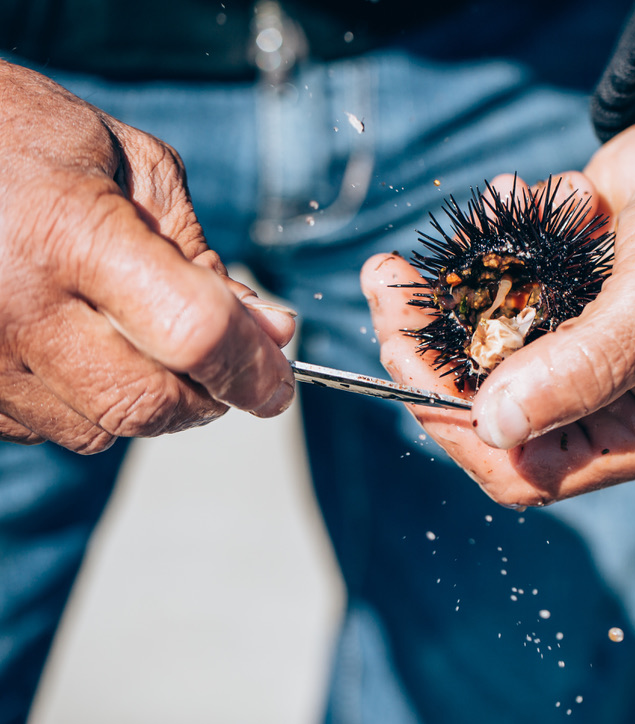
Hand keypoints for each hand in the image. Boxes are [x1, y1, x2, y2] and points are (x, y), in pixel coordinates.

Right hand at [0, 60, 295, 451]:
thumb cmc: (25, 139)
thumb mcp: (136, 168)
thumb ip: (202, 255)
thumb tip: (269, 331)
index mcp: (71, 235)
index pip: (194, 335)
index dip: (253, 368)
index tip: (278, 381)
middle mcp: (17, 308)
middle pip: (148, 403)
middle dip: (208, 395)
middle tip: (227, 366)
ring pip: (99, 429)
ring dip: (147, 400)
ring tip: (141, 337)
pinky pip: (48, 427)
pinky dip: (88, 402)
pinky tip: (85, 347)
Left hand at [363, 82, 634, 505]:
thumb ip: (583, 367)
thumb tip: (496, 425)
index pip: (523, 470)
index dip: (454, 426)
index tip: (405, 358)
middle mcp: (604, 400)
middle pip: (487, 408)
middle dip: (431, 346)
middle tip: (384, 285)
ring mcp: (579, 346)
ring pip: (481, 342)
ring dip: (458, 282)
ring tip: (445, 234)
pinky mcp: (562, 295)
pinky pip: (501, 281)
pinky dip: (500, 234)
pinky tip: (529, 194)